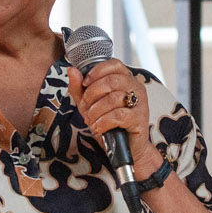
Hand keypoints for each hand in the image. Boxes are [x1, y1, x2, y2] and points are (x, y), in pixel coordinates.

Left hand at [67, 60, 162, 174]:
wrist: (123, 149)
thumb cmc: (108, 123)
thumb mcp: (89, 104)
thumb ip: (79, 88)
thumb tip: (71, 70)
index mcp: (126, 79)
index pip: (114, 64)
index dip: (96, 72)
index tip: (85, 84)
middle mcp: (136, 87)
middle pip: (111, 80)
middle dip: (91, 94)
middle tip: (85, 108)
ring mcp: (140, 103)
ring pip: (113, 98)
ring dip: (96, 111)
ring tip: (91, 120)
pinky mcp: (139, 119)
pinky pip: (118, 115)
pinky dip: (103, 122)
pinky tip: (99, 127)